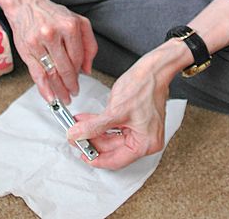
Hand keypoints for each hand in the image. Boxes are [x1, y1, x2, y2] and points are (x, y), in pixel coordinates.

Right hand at [6, 0, 97, 104]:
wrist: (26, 5)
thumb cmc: (53, 15)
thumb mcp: (77, 21)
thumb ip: (88, 43)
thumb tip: (88, 69)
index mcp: (69, 25)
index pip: (78, 56)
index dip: (80, 71)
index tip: (80, 79)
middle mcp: (53, 33)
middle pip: (66, 67)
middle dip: (71, 84)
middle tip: (74, 93)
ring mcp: (38, 42)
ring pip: (52, 73)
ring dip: (59, 90)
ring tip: (64, 98)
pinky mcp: (27, 50)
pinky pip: (37, 74)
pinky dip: (44, 89)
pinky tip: (50, 97)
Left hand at [67, 45, 183, 169]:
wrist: (153, 68)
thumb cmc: (144, 86)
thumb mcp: (114, 110)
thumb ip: (93, 126)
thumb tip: (77, 135)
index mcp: (145, 144)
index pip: (116, 160)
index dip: (96, 158)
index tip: (81, 154)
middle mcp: (146, 140)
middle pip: (113, 148)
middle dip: (93, 140)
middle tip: (76, 136)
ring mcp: (142, 130)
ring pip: (112, 137)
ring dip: (95, 130)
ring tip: (79, 125)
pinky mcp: (137, 121)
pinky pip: (116, 127)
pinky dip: (103, 124)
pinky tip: (90, 119)